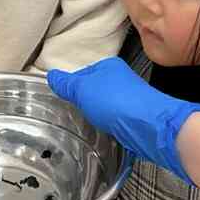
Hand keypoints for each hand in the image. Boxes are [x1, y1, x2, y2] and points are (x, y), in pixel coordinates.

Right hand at [47, 57, 199, 182]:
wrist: (148, 126)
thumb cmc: (114, 101)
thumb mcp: (82, 90)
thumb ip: (66, 84)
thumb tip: (51, 75)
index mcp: (109, 66)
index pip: (83, 73)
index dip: (71, 86)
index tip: (62, 99)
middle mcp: (121, 79)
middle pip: (95, 90)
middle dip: (84, 102)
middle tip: (71, 114)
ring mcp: (130, 98)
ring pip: (106, 106)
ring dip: (97, 115)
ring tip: (87, 125)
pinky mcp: (136, 117)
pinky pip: (116, 119)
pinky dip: (108, 125)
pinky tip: (104, 132)